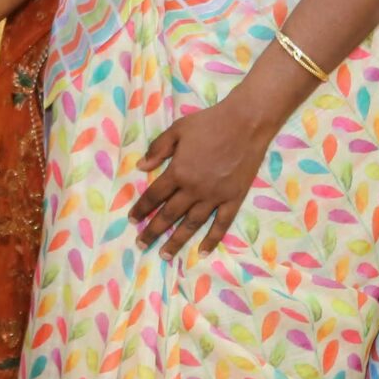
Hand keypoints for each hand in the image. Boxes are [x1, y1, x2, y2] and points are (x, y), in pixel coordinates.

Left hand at [132, 90, 277, 257]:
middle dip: (152, 231)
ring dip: (177, 241)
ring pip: (191, 224)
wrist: (246, 123)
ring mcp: (214, 196)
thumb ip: (158, 149)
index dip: (141, 208)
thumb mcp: (177, 129)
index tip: (132, 219)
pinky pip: (221, 224)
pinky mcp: (233, 199)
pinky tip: (203, 251)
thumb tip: (141, 167)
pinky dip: (212, 239)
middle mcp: (194, 189)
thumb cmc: (209, 123)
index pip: (154, 196)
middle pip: (169, 215)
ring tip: (164, 255)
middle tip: (141, 244)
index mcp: (178, 172)